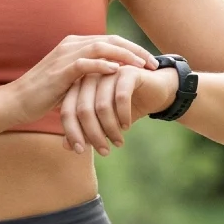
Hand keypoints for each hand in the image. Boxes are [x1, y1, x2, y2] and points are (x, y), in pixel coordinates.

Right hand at [0, 34, 159, 135]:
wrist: (16, 101)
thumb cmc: (43, 95)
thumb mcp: (70, 81)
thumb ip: (88, 75)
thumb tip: (111, 78)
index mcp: (75, 45)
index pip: (110, 40)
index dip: (132, 49)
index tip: (150, 62)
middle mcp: (71, 45)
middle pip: (110, 40)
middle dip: (135, 50)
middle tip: (154, 63)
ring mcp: (64, 56)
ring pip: (101, 48)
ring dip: (125, 56)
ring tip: (142, 67)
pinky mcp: (59, 71)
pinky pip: (85, 63)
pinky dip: (102, 65)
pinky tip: (117, 71)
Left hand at [60, 62, 179, 155]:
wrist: (156, 91)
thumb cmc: (125, 107)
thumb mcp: (103, 122)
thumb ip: (85, 131)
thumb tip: (66, 146)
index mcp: (79, 87)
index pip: (67, 111)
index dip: (71, 133)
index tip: (80, 151)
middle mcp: (91, 77)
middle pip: (83, 110)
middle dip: (93, 135)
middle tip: (104, 152)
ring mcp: (109, 72)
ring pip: (102, 106)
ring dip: (110, 129)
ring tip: (118, 142)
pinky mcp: (128, 72)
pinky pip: (121, 98)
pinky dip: (123, 116)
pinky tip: (127, 126)